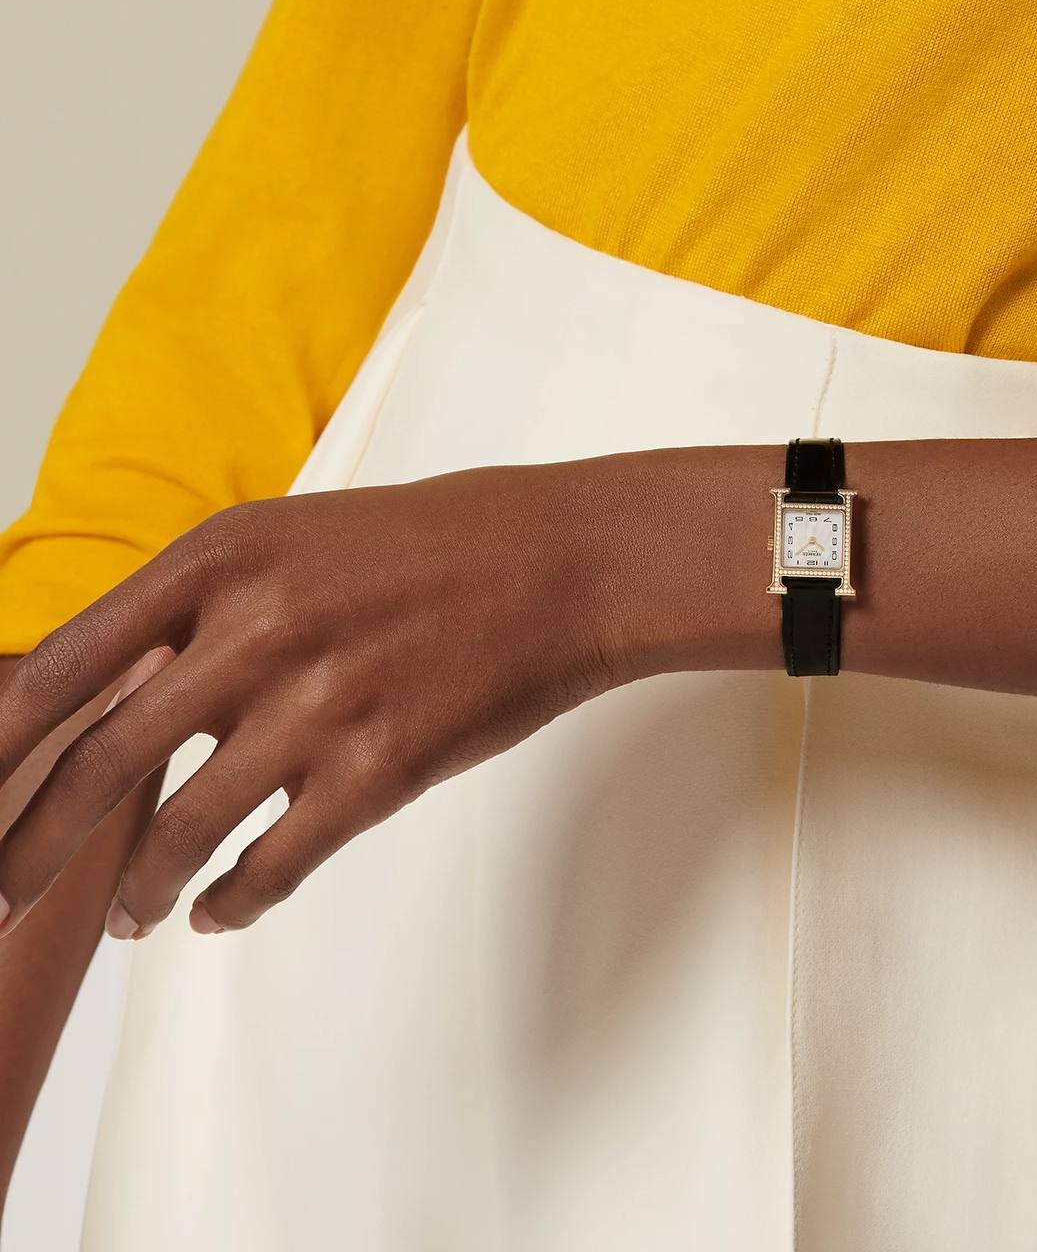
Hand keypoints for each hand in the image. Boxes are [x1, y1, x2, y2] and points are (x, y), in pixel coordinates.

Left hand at [0, 453, 749, 939]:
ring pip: (186, 827)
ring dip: (138, 887)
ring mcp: (321, 701)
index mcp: (223, 558)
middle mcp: (257, 628)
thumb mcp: (300, 537)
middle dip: (33, 845)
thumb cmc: (441, 543)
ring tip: (125, 918)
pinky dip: (234, 899)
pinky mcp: (383, 768)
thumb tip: (129, 692)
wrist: (564, 561)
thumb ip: (208, 607)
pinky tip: (216, 912)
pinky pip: (277, 860)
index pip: (60, 667)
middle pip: (102, 762)